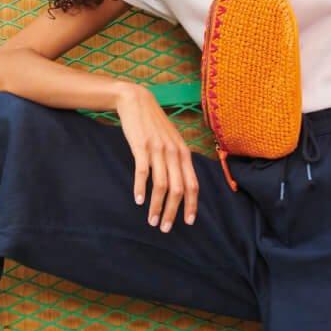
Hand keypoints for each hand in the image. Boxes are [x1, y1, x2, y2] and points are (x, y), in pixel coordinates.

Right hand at [115, 84, 199, 230]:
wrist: (137, 101)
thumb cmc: (154, 124)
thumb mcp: (172, 141)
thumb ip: (177, 160)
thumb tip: (182, 183)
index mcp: (184, 153)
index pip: (193, 184)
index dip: (192, 205)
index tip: (189, 222)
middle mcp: (174, 153)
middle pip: (178, 189)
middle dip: (173, 212)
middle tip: (166, 228)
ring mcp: (158, 150)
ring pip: (161, 185)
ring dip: (157, 207)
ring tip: (152, 221)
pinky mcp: (141, 146)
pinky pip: (143, 172)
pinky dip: (140, 188)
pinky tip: (138, 201)